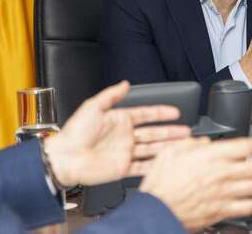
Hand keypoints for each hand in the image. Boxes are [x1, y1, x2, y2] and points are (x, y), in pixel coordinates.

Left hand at [43, 81, 190, 186]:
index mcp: (118, 119)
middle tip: (186, 131)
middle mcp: (124, 135)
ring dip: (166, 147)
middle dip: (170, 131)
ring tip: (182, 145)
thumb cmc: (74, 133)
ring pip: (151, 148)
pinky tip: (165, 162)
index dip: (160, 112)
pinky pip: (142, 167)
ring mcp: (124, 152)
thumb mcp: (92, 107)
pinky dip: (154, 165)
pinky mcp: (122, 168)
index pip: (145, 114)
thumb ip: (111, 95)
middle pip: (153, 132)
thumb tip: (124, 83)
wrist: (65, 158)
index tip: (175, 111)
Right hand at [139, 136, 251, 230]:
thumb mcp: (170, 151)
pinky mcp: (221, 211)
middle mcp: (220, 174)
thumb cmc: (160, 183)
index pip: (242, 147)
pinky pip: (247, 207)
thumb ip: (190, 144)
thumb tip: (202, 142)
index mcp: (209, 157)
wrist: (156, 209)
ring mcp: (223, 194)